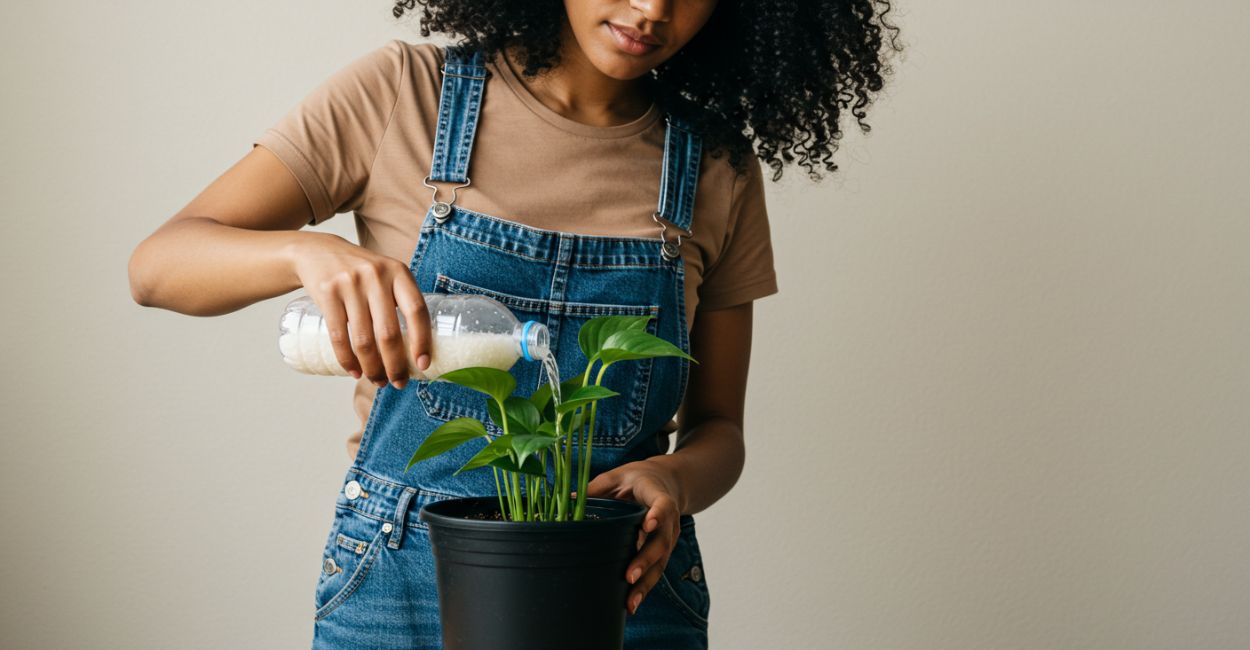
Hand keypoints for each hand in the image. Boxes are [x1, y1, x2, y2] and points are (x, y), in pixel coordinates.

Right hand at [290, 233, 431, 388]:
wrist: (319, 252)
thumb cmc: (361, 273)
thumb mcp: (386, 275)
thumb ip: (401, 302)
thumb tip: (417, 349)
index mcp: (399, 272)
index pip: (417, 311)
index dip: (422, 341)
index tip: (423, 365)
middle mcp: (376, 275)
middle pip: (389, 333)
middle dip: (395, 365)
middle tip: (398, 382)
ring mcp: (350, 284)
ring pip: (364, 340)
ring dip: (371, 368)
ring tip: (377, 380)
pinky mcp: (327, 293)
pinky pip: (338, 336)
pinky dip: (347, 360)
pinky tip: (353, 371)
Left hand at [583, 459, 684, 615]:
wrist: (667, 484)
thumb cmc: (637, 479)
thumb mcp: (618, 476)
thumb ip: (597, 487)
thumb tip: (569, 499)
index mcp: (659, 497)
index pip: (663, 506)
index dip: (657, 515)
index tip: (647, 524)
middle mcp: (669, 521)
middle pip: (661, 542)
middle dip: (646, 560)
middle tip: (630, 576)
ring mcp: (668, 538)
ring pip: (660, 563)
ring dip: (646, 584)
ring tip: (630, 602)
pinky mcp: (662, 552)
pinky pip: (655, 571)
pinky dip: (644, 588)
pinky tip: (631, 603)